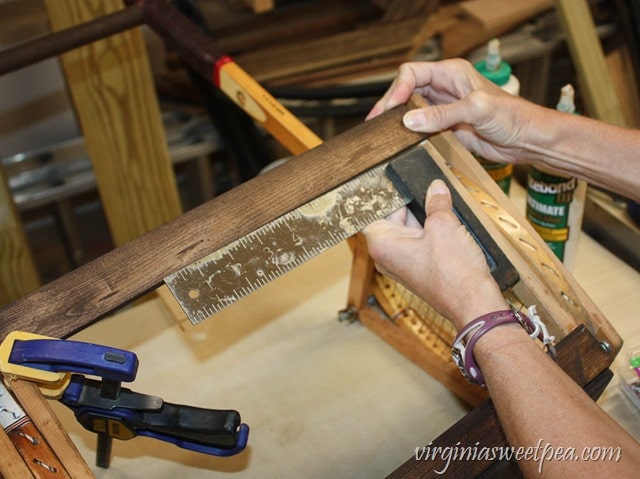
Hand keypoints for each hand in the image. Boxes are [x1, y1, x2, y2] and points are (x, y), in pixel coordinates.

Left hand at [362, 179, 506, 329]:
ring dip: (423, 218)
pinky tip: (446, 222)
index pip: (373, 212)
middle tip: (427, 189)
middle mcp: (386, 257)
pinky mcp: (418, 270)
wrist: (473, 303)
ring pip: (408, 231)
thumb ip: (436, 203)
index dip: (387, 197)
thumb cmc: (453, 272)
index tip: (401, 182)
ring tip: (440, 204)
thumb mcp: (444, 225)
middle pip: (392, 219)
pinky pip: (419, 243)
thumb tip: (435, 188)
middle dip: (410, 205)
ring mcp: (402, 265)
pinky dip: (430, 232)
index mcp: (382, 244)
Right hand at [367, 59, 542, 165]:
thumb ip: (442, 114)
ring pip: (411, 109)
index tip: (389, 109)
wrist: (526, 140)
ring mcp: (444, 108)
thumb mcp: (476, 109)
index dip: (397, 89)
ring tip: (383, 132)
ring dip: (398, 119)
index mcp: (452, 73)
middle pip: (407, 90)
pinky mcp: (446, 127)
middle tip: (376, 122)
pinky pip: (421, 127)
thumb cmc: (512, 116)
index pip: (412, 73)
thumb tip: (410, 119)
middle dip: (390, 104)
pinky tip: (400, 141)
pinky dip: (409, 133)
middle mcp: (445, 88)